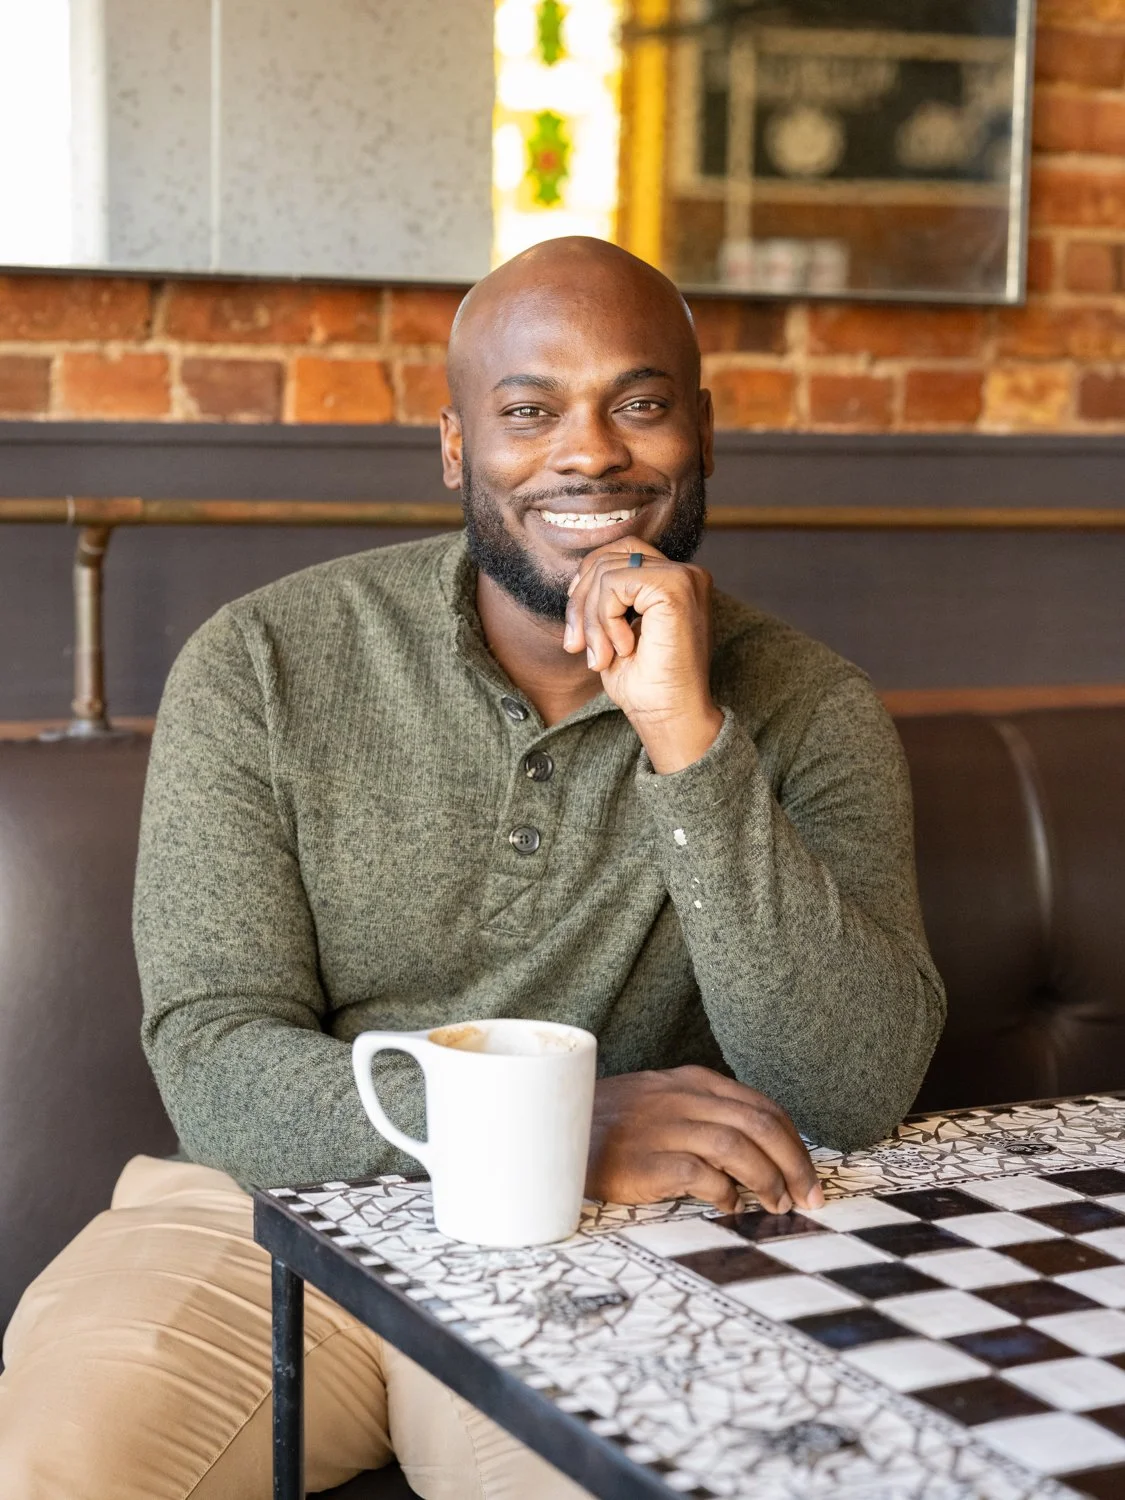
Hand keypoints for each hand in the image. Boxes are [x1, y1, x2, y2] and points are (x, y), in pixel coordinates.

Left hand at [563, 541, 722, 772]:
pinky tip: (622, 648)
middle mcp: (686, 573)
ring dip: (591, 619)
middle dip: (580, 602)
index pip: (620, 552)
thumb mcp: (615, 633)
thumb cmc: (646, 685)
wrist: (671, 717)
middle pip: (608, 557)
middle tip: (577, 646)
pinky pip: (613, 583)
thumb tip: (576, 582)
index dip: (588, 583)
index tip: (578, 628)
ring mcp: (684, 577)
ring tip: (602, 656)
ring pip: (606, 571)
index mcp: (676, 581)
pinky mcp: (675, 587)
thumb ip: (605, 600)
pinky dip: (605, 620)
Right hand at [586, 1066, 824, 1214]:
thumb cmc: (608, 1125)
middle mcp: (682, 1098)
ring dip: (767, 1180)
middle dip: (795, 1164)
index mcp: (691, 1081)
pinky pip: (701, 1174)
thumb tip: (755, 1154)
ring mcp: (663, 1127)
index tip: (809, 1176)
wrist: (549, 1131)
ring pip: (738, 1146)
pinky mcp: (645, 1160)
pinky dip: (725, 1193)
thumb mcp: (658, 1102)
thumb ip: (702, 1113)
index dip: (795, 1144)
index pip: (763, 1106)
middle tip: (808, 1198)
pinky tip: (729, 1208)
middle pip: (760, 1124)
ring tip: (775, 1206)